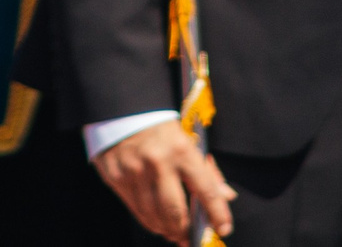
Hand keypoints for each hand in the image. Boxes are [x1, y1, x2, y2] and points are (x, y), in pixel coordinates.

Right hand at [93, 119, 232, 242]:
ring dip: (167, 230)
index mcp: (181, 150)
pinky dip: (148, 221)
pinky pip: (135, 209)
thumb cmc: (160, 126)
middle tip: (191, 238)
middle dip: (186, 231)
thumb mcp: (188, 139)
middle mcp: (157, 162)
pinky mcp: (116, 177)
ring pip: (154, 216)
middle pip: (176, 212)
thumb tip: (226, 196)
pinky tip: (156, 222)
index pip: (206, 191)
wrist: (121, 108)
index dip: (218, 215)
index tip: (224, 228)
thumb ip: (207, 169)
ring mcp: (134, 171)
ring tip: (174, 233)